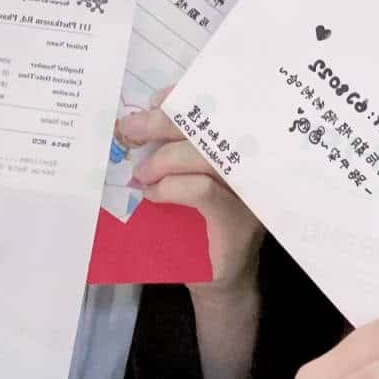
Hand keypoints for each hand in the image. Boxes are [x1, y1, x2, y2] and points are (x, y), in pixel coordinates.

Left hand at [119, 92, 262, 293]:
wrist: (219, 279)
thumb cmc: (197, 226)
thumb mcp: (185, 183)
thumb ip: (174, 155)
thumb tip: (135, 126)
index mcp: (237, 148)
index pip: (216, 110)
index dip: (185, 99)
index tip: (156, 100)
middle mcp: (248, 163)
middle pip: (208, 127)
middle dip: (163, 122)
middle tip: (131, 129)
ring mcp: (246, 190)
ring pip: (204, 155)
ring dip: (164, 159)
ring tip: (142, 173)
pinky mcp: (238, 217)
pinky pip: (202, 189)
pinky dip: (172, 187)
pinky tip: (153, 194)